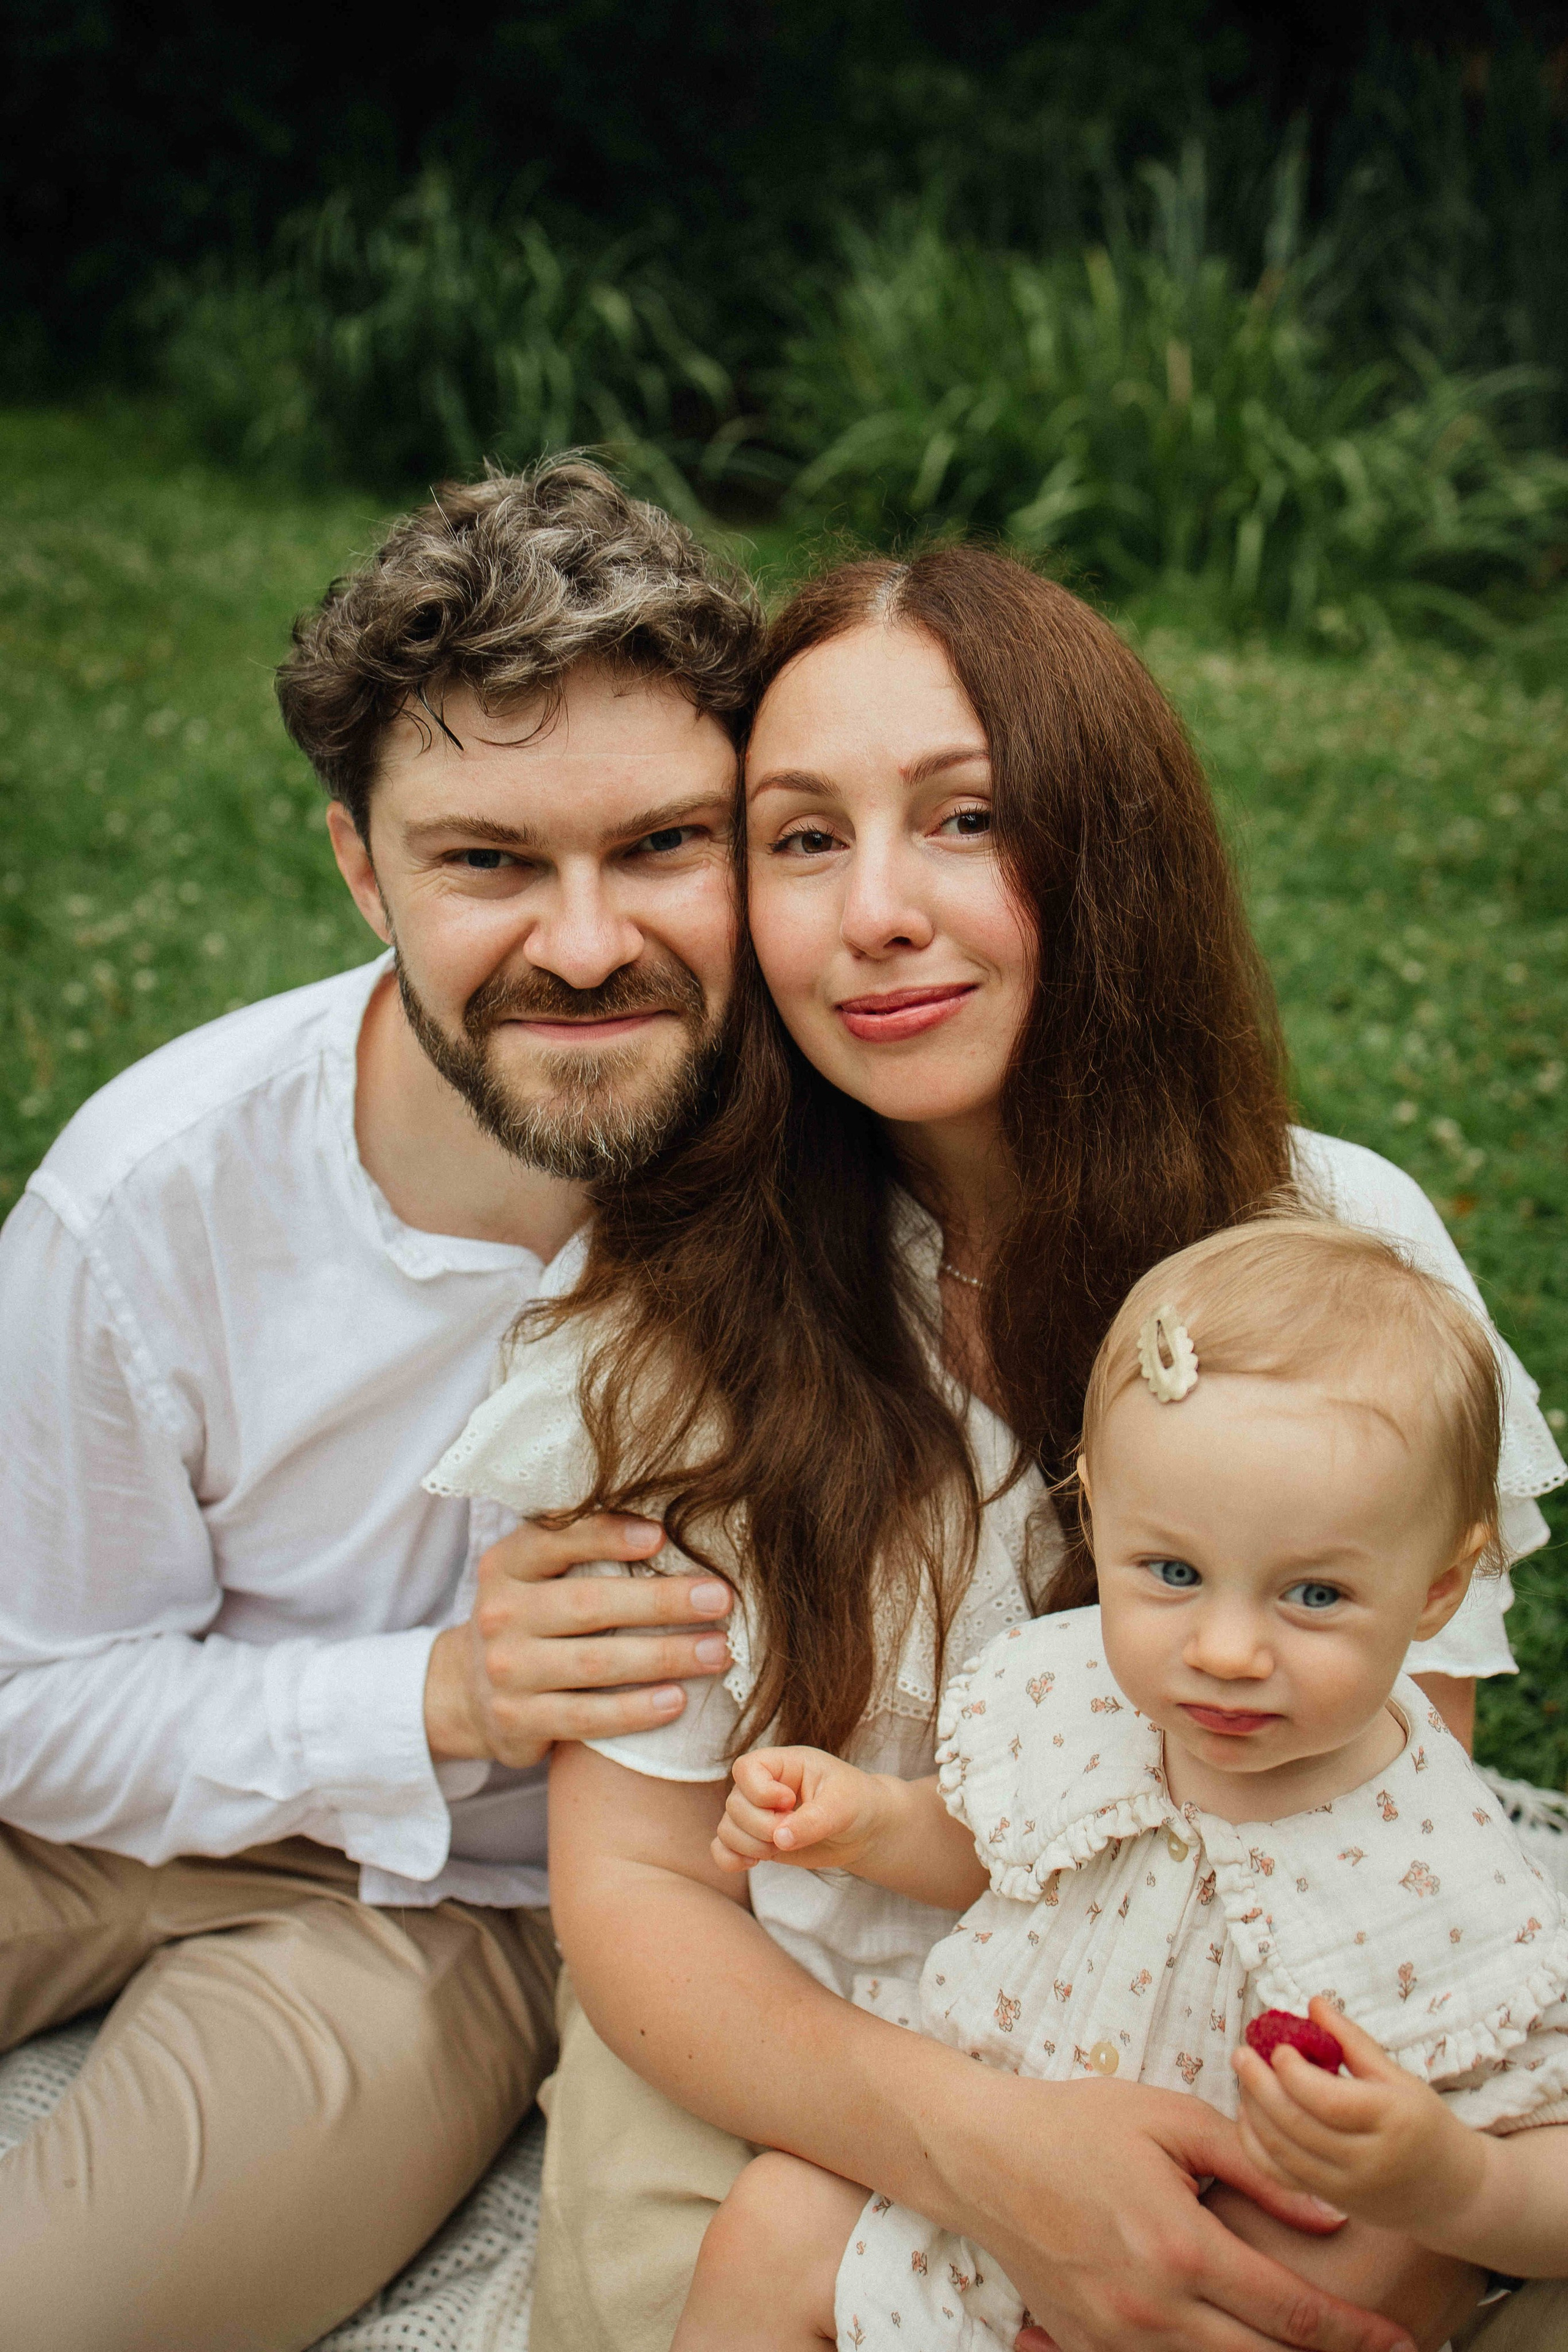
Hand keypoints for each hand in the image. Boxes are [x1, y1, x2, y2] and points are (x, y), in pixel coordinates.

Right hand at [423, 1513, 732, 1766]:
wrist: (469, 1693)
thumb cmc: (532, 1616)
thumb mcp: (537, 1573)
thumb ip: (581, 1546)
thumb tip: (669, 1521)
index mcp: (506, 1564)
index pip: (556, 1540)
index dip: (608, 1536)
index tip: (662, 1536)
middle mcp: (499, 1613)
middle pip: (589, 1604)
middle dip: (662, 1601)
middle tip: (719, 1599)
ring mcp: (505, 1671)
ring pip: (595, 1663)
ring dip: (664, 1656)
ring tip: (716, 1650)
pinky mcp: (516, 1722)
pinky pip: (586, 1717)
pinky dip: (635, 1711)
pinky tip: (677, 1700)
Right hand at [711, 1746, 891, 1875]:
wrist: (863, 1830)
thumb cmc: (855, 1803)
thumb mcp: (842, 1806)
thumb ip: (812, 1820)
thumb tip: (779, 1839)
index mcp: (782, 1764)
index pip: (746, 1768)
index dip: (761, 1791)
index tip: (791, 1802)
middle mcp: (762, 1786)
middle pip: (734, 1804)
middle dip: (762, 1827)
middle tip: (794, 1833)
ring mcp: (756, 1814)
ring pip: (727, 1829)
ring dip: (750, 1845)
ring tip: (781, 1847)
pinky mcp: (755, 1840)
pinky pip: (722, 1849)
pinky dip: (730, 1859)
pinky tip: (754, 1863)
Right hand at [933, 2071, 1418, 2351]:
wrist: (981, 2155)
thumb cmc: (1078, 2123)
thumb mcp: (1174, 2121)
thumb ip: (1258, 2170)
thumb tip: (1330, 2215)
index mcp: (1182, 2249)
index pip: (1293, 2313)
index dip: (1355, 2334)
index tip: (1401, 2339)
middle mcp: (1153, 2310)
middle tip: (1375, 2350)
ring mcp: (1117, 2340)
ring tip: (1305, 2349)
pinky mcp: (1087, 2351)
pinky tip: (1232, 2343)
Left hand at [1234, 2000, 1485, 2240]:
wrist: (1450, 2194)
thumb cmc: (1424, 2124)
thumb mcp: (1399, 2078)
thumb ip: (1353, 2042)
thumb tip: (1314, 2003)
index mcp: (1392, 2121)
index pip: (1329, 2101)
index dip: (1294, 2072)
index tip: (1278, 2044)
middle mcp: (1368, 2160)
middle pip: (1298, 2126)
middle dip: (1261, 2086)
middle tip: (1241, 2053)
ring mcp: (1346, 2187)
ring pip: (1283, 2153)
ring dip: (1254, 2112)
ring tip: (1244, 2077)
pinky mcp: (1330, 2201)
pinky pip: (1280, 2177)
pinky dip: (1256, 2146)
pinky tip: (1248, 2115)